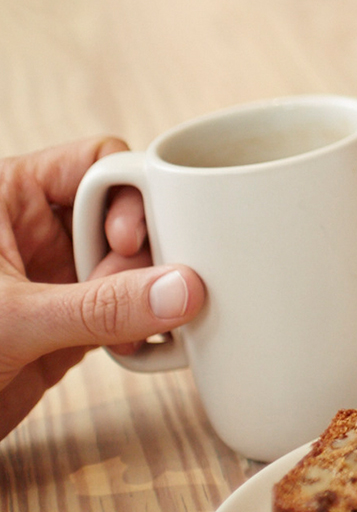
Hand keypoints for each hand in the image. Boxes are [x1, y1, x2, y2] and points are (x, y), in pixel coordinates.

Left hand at [0, 138, 205, 437]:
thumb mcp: (12, 321)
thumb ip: (100, 307)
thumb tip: (183, 290)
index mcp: (10, 197)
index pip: (99, 163)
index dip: (127, 195)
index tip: (126, 242)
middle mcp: (38, 230)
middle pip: (128, 212)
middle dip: (142, 255)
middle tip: (144, 292)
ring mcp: (58, 276)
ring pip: (137, 263)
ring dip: (149, 296)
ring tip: (134, 331)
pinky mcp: (73, 322)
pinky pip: (133, 309)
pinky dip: (147, 328)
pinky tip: (140, 348)